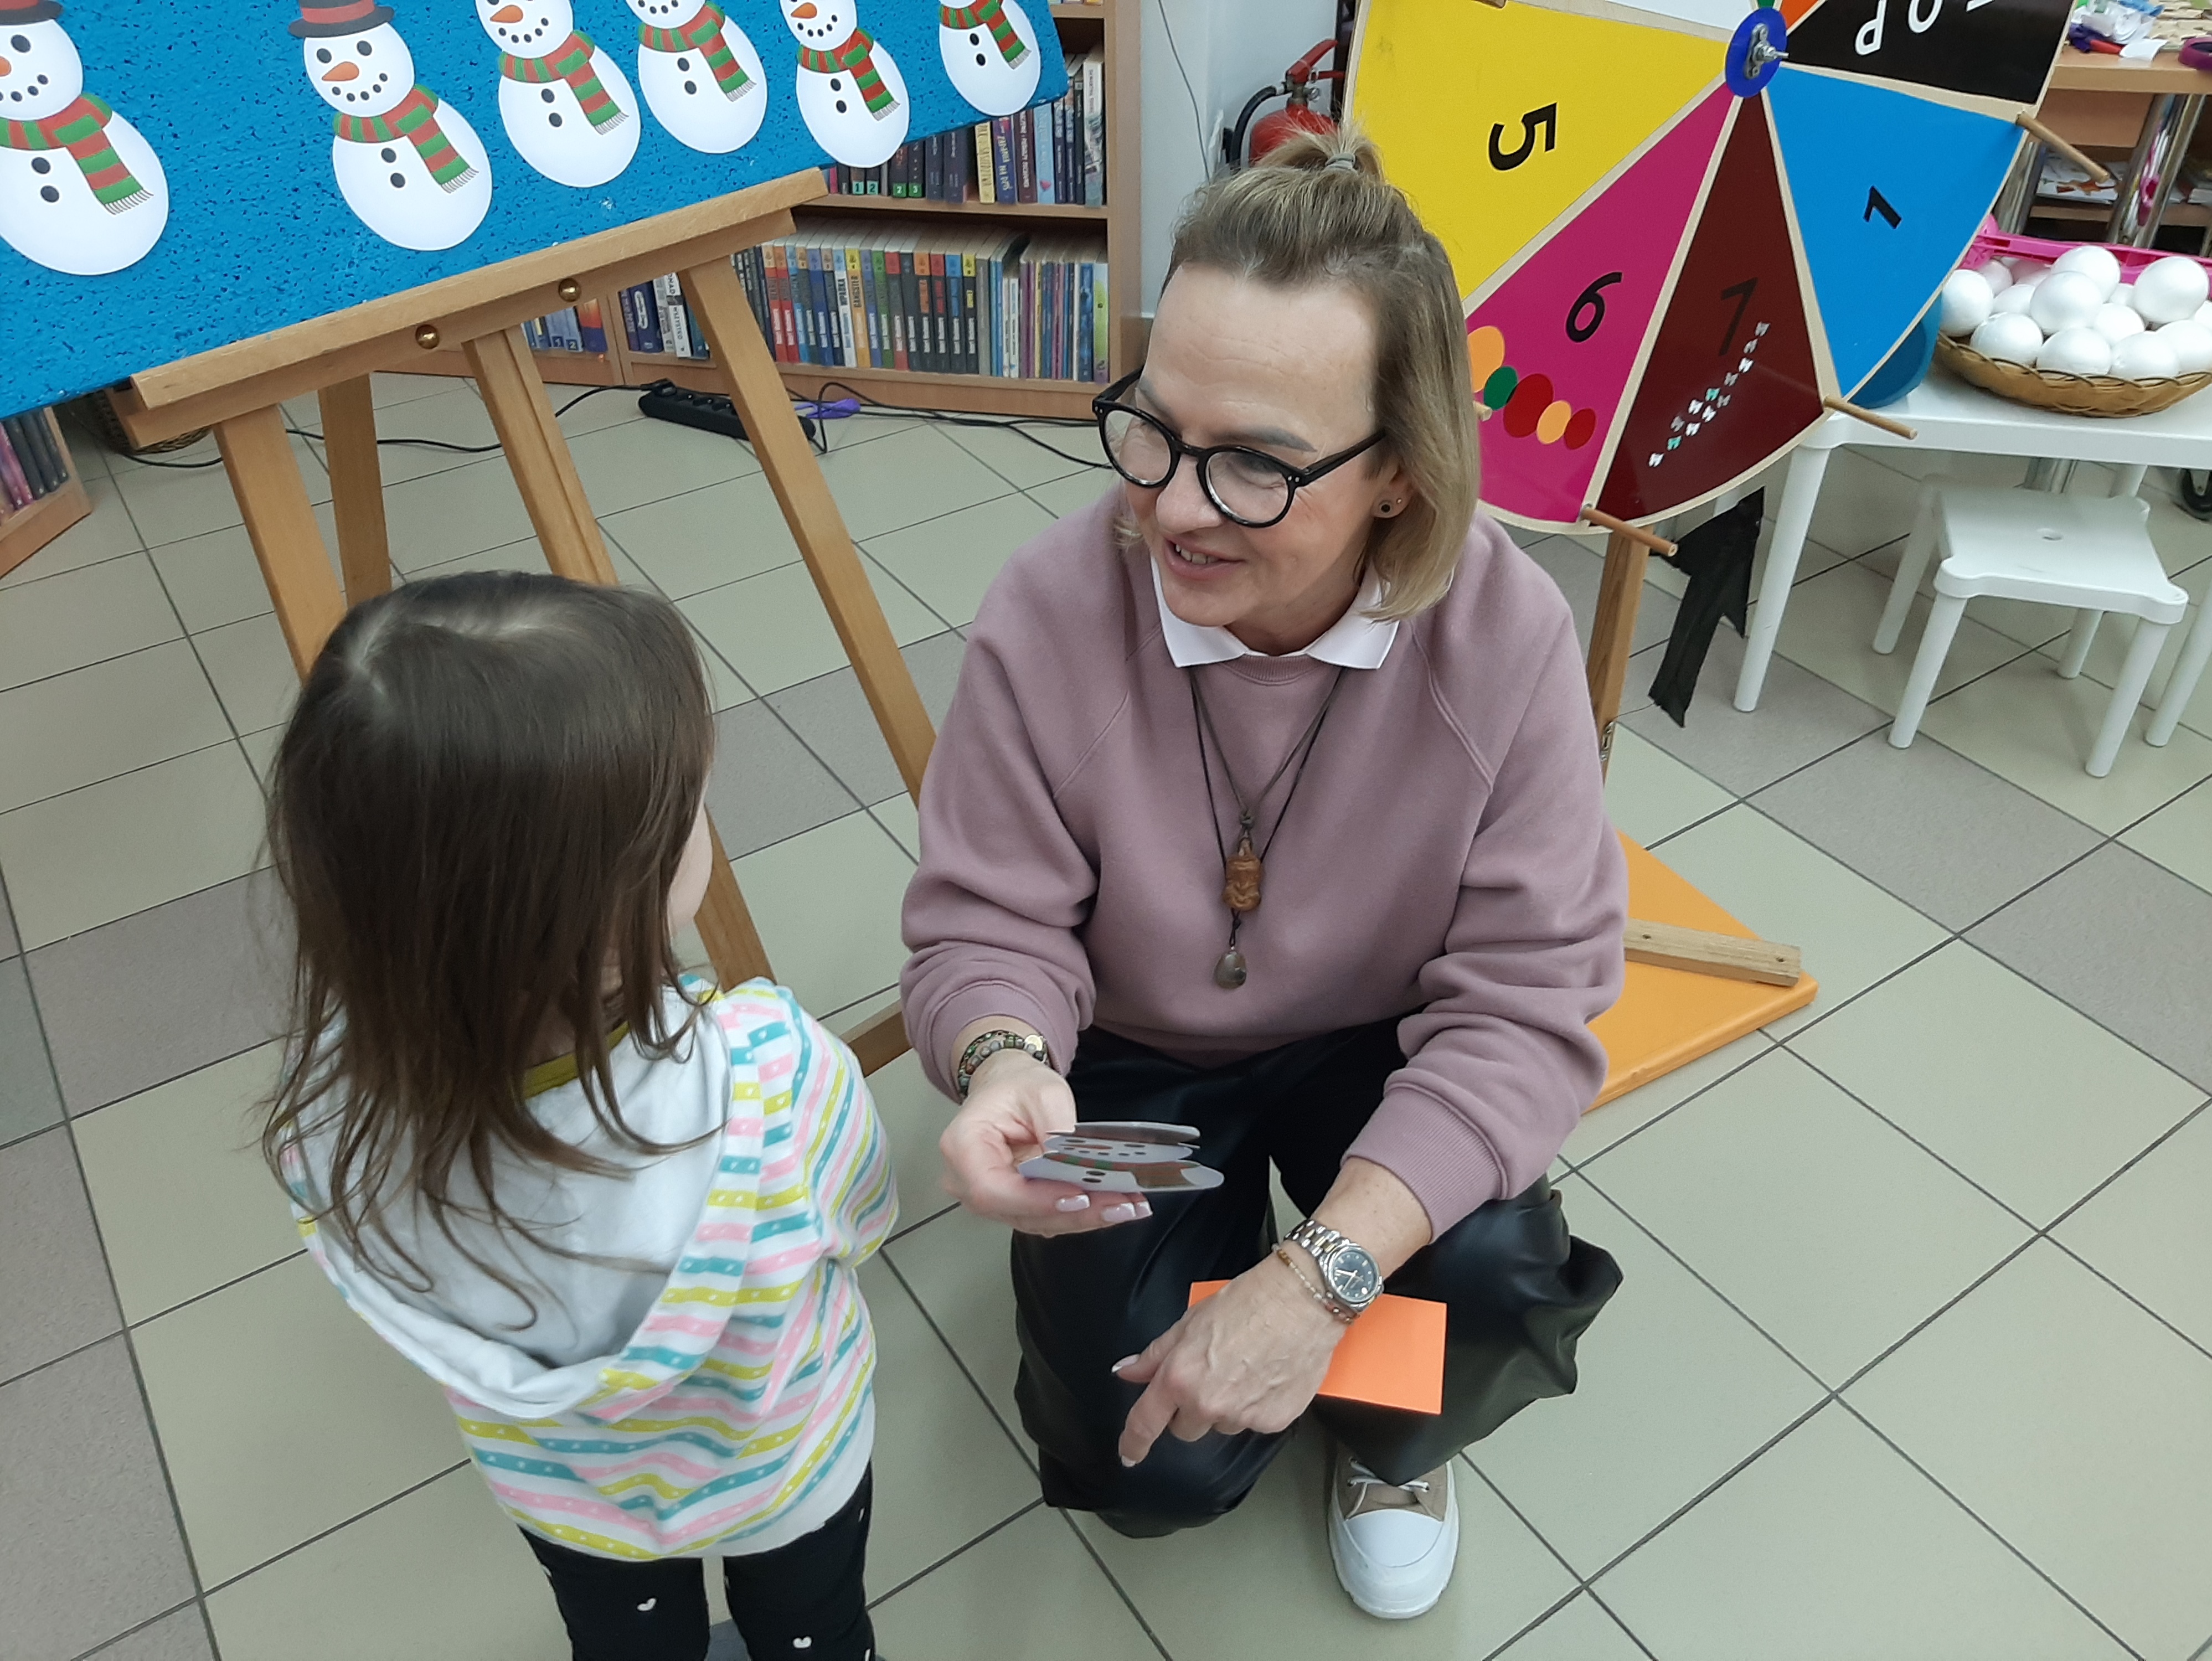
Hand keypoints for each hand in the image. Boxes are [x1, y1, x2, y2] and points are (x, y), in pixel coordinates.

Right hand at [939, 1049, 1153, 1235]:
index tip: (1081, 1196)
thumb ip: (1059, 1131)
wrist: (1005, 1086)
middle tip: (1121, 1204)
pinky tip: (1112, 1205)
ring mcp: (987, 1197)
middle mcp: (966, 1180)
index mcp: (963, 1146)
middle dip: (1073, 1213)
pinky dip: (1078, 1214)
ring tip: (1126, 1205)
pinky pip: (1043, 1217)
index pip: (994, 1189)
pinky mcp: (1011, 1204)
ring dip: (1083, 1218)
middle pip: (1018, 1212)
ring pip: (1035, 1221)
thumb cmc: (1016, 1085)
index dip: (1039, 1200)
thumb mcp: (1044, 1092)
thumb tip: (1079, 1168)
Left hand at [1114, 1251, 1345, 1466]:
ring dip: (1225, 1407)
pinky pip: (1254, 1424)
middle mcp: (1208, 1404)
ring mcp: (1242, 1417)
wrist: (1301, 1301)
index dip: (1133, 1443)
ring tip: (1245, 1369)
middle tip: (1209, 1376)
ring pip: (1222, 1426)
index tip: (1129, 1455)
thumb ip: (1155, 1354)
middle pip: (1186, 1429)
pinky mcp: (1273, 1421)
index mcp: (1180, 1378)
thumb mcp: (1190, 1322)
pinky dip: (1256, 1406)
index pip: (1146, 1423)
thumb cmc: (1247, 1302)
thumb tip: (1127, 1372)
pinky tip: (1267, 1376)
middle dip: (1190, 1410)